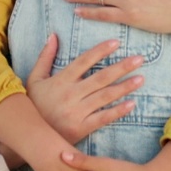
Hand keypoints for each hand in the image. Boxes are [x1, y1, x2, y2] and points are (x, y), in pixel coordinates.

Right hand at [26, 34, 144, 144]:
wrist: (29, 135)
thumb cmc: (34, 104)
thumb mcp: (34, 78)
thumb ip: (45, 57)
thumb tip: (54, 35)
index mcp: (61, 80)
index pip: (83, 61)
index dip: (100, 51)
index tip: (116, 43)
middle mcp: (70, 94)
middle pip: (100, 78)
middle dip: (121, 67)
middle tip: (139, 59)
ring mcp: (76, 112)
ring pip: (104, 97)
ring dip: (124, 87)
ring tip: (141, 78)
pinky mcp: (80, 128)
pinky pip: (102, 118)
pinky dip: (117, 111)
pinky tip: (131, 104)